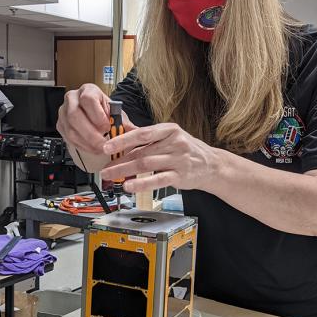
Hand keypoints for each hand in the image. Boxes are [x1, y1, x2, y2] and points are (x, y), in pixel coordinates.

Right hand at [57, 83, 135, 155]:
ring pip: (70, 129)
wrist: (95, 114)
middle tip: (103, 145)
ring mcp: (64, 112)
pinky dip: (82, 146)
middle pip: (75, 115)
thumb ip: (126, 123)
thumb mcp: (116, 113)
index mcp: (88, 90)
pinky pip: (68, 138)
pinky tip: (92, 149)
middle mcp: (72, 98)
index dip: (97, 115)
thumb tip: (139, 133)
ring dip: (86, 143)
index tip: (107, 128)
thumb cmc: (105, 111)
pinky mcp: (61, 125)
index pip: (88, 99)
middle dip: (91, 134)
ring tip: (100, 149)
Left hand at [100, 123, 219, 192]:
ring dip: (125, 171)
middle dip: (119, 160)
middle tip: (104, 167)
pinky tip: (129, 186)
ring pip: (146, 165)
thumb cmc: (188, 150)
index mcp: (170, 130)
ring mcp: (178, 160)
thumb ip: (149, 137)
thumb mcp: (171, 137)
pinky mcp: (180, 176)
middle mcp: (175, 143)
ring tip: (111, 176)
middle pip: (141, 151)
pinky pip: (157, 180)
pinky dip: (141, 184)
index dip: (122, 140)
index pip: (142, 133)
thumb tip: (123, 133)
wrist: (212, 165)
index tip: (106, 146)